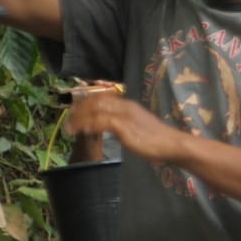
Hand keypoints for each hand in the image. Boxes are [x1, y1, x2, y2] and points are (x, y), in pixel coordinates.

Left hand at [65, 91, 184, 163]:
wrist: (171, 144)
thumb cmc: (156, 139)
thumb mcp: (136, 127)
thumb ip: (121, 124)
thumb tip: (108, 127)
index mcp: (127, 104)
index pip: (101, 97)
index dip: (85, 103)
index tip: (75, 112)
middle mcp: (124, 106)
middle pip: (95, 101)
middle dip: (78, 110)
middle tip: (68, 121)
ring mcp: (124, 115)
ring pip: (95, 110)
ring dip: (79, 119)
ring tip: (69, 129)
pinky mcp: (124, 126)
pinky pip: (102, 121)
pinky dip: (90, 124)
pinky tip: (83, 130)